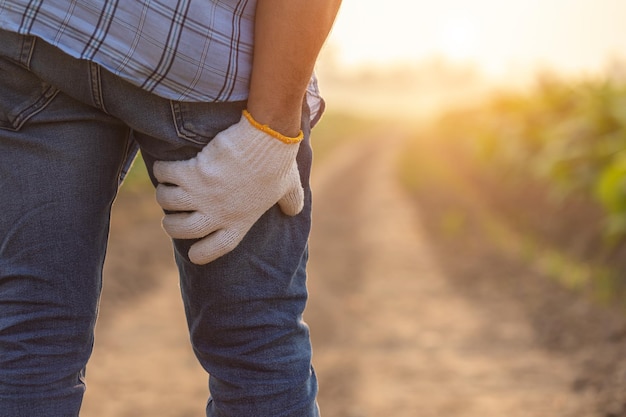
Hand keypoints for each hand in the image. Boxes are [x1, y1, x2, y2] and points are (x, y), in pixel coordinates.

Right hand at [153, 111, 303, 264]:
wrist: (267, 139)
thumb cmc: (279, 163)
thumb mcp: (290, 189)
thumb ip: (290, 203)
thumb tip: (293, 211)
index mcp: (241, 221)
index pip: (217, 248)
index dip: (202, 254)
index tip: (192, 253)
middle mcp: (218, 212)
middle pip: (183, 229)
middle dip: (171, 225)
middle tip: (172, 217)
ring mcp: (204, 194)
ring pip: (168, 202)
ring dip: (164, 196)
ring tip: (167, 189)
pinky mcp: (193, 172)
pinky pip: (166, 175)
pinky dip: (162, 171)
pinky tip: (165, 168)